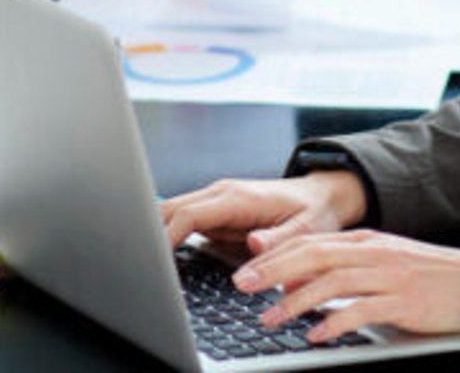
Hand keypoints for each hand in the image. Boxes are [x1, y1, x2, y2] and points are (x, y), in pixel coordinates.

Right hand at [160, 172, 366, 251]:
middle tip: (137, 265)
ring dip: (155, 234)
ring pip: (171, 213)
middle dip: (149, 233)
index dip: (166, 238)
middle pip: (170, 209)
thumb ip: (279, 241)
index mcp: (238, 198)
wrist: (322, 196)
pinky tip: (161, 258)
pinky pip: (183, 221)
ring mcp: (216, 202)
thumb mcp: (306, 231)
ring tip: (142, 264)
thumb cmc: (314, 213)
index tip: (155, 263)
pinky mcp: (215, 212)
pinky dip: (168, 236)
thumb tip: (253, 244)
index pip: (188, 215)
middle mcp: (221, 194)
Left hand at [233, 230, 459, 342]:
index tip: (245, 269)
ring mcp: (389, 276)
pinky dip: (336, 322)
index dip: (274, 255)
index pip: (310, 242)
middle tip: (244, 285)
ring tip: (271, 316)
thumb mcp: (380, 264)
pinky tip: (317, 334)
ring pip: (333, 282)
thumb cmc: (427, 277)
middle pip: (314, 256)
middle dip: (274, 270)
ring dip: (296, 300)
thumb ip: (342, 269)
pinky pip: (363, 310)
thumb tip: (298, 281)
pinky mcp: (404, 302)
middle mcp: (373, 253)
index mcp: (365, 241)